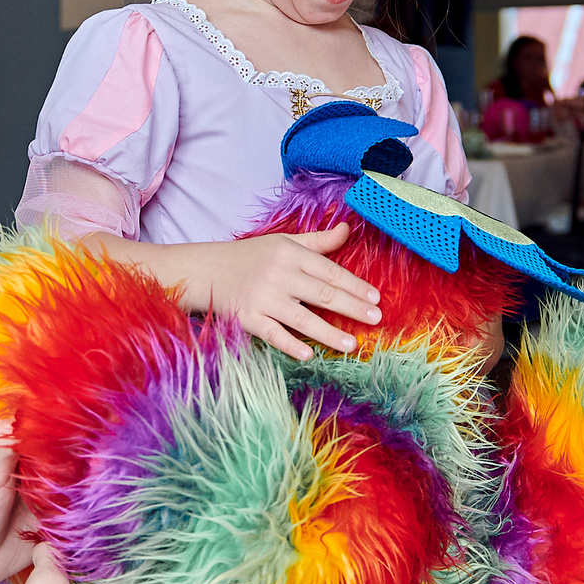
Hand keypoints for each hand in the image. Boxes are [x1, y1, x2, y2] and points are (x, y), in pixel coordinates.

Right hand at [188, 226, 380, 358]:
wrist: (208, 270)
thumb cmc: (251, 256)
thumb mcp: (284, 242)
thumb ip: (318, 241)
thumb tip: (348, 229)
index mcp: (290, 253)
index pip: (330, 271)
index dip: (355, 285)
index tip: (376, 298)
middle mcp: (279, 274)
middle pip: (322, 294)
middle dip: (352, 307)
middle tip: (376, 318)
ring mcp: (263, 298)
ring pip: (302, 318)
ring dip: (329, 332)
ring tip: (352, 344)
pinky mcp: (248, 318)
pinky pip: (273, 333)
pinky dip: (291, 343)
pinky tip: (309, 354)